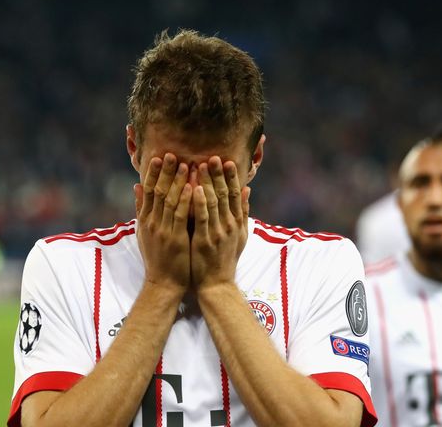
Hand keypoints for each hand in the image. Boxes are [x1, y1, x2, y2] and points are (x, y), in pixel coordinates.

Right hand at [134, 153, 192, 290]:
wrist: (163, 284)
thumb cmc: (157, 259)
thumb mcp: (144, 232)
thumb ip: (141, 209)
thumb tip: (136, 186)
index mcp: (145, 220)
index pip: (147, 191)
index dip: (153, 173)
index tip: (159, 157)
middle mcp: (152, 223)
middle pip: (157, 191)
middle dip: (165, 172)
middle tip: (172, 154)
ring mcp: (163, 231)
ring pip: (169, 201)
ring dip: (177, 181)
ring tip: (185, 164)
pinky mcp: (175, 239)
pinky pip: (180, 216)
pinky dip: (185, 200)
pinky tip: (192, 187)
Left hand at [190, 156, 249, 288]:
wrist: (217, 285)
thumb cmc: (225, 260)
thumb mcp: (240, 235)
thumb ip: (242, 212)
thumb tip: (246, 189)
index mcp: (236, 223)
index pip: (234, 194)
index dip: (231, 176)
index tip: (227, 160)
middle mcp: (230, 225)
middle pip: (225, 194)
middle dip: (218, 174)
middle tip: (212, 156)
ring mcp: (218, 233)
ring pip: (213, 202)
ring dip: (207, 182)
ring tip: (200, 165)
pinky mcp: (205, 241)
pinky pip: (203, 219)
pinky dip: (200, 203)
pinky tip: (195, 189)